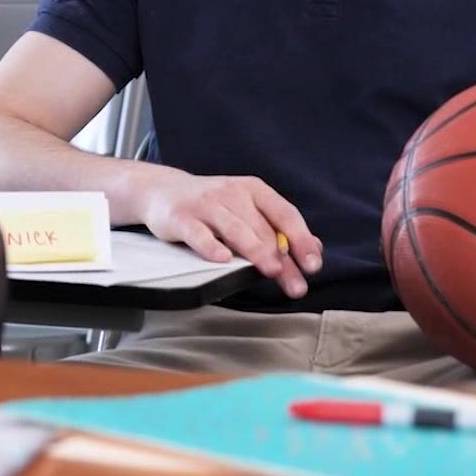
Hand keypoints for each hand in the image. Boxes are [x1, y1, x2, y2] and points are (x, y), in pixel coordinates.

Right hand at [134, 167, 322, 299]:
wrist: (162, 190)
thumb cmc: (211, 205)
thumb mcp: (246, 208)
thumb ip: (277, 228)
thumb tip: (314, 249)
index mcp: (254, 190)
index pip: (285, 214)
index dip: (301, 240)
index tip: (312, 265)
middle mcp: (232, 193)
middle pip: (263, 230)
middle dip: (282, 260)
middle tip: (296, 286)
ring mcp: (205, 204)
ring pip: (235, 229)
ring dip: (255, 251)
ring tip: (271, 271)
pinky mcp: (181, 217)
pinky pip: (199, 234)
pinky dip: (211, 247)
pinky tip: (222, 260)